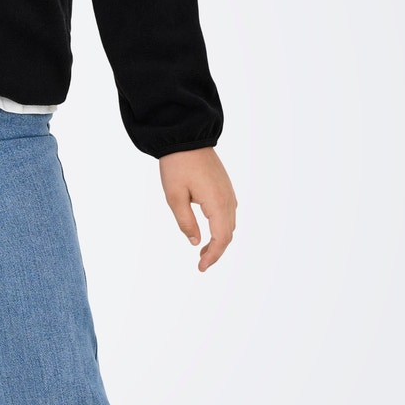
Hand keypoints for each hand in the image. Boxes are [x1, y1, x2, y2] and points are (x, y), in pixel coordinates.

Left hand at [159, 147, 236, 271]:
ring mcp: (229, 192)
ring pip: (230, 223)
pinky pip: (228, 212)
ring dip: (219, 239)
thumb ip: (186, 222)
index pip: (221, 238)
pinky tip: (209, 229)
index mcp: (217, 203)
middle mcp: (228, 199)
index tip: (201, 268)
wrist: (186, 137)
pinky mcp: (225, 186)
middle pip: (228, 233)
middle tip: (200, 263)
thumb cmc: (177, 166)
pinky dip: (221, 226)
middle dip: (217, 251)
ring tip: (203, 249)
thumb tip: (196, 243)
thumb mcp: (175, 197)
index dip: (213, 256)